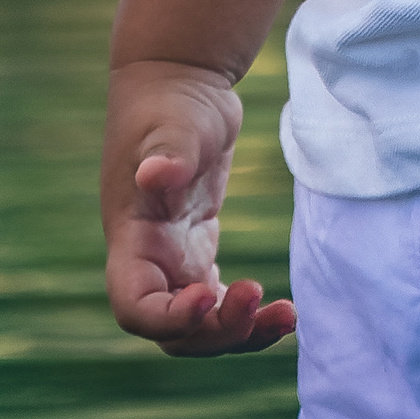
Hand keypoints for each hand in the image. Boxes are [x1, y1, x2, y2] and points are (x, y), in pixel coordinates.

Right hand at [104, 57, 296, 355]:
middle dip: (217, 332)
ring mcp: (173, 260)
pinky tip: (283, 310)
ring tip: (288, 316)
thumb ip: (167, 153)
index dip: (169, 318)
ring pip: (200, 327)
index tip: (209, 295)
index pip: (135, 306)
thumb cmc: (170, 103)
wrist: (179, 84)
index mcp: (132, 238)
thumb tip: (155, 174)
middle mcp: (148, 259)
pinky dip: (247, 315)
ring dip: (240, 333)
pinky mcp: (197, 252)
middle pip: (174, 332)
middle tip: (261, 297)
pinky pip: (218, 304)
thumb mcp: (173, 125)